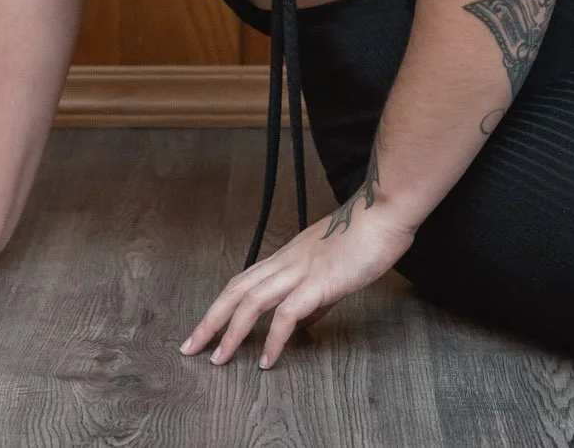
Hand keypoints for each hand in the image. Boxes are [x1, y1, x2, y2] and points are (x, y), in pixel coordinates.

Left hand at [179, 194, 415, 368]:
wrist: (384, 214)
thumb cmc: (365, 236)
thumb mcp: (332, 267)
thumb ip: (316, 296)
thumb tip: (305, 321)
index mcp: (287, 258)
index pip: (243, 282)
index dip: (221, 306)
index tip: (205, 328)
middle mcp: (286, 262)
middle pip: (236, 291)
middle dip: (210, 320)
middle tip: (190, 347)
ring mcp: (300, 271)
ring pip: (252, 301)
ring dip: (231, 332)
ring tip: (217, 359)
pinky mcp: (319, 282)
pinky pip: (287, 314)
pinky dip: (273, 339)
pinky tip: (267, 360)